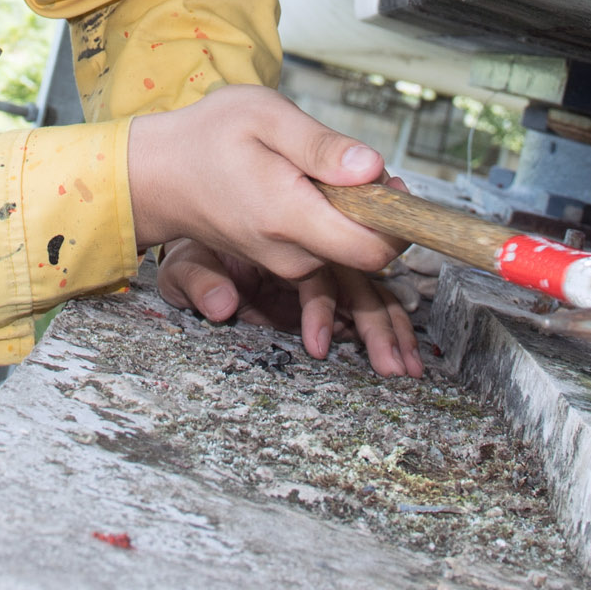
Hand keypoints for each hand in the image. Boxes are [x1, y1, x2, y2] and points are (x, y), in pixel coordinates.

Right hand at [125, 85, 401, 281]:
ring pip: (347, 251)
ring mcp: (284, 264)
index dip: (397, 221)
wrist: (158, 176)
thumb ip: (321, 145)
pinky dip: (331, 223)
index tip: (391, 183)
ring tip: (320, 172)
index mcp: (289, 217)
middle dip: (376, 212)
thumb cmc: (206, 137)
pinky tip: (308, 189)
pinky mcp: (281, 263)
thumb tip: (373, 168)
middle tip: (350, 165)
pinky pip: (326, 251)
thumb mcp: (264, 116)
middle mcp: (290, 254)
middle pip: (366, 251)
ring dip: (352, 216)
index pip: (372, 249)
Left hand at [157, 238, 423, 376]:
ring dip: (388, 325)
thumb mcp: (184, 260)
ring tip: (406, 367)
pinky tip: (400, 352)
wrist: (193, 223)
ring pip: (366, 289)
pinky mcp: (321, 277)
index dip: (323, 305)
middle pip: (354, 280)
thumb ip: (199, 279)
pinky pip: (359, 297)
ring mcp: (319, 261)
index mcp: (280, 232)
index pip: (313, 266)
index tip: (319, 343)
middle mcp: (307, 245)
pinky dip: (382, 321)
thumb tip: (221, 307)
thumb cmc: (191, 246)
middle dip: (376, 325)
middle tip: (392, 365)